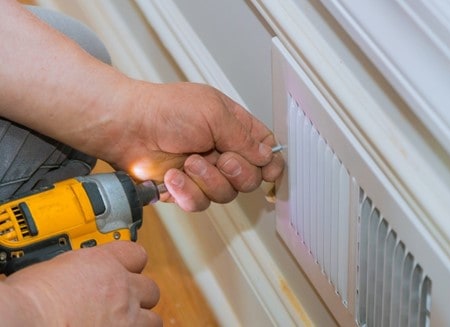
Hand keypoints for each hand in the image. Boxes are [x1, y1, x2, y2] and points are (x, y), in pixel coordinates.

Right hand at [2, 242, 160, 326]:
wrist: (22, 322)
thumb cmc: (26, 300)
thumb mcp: (51, 269)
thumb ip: (74, 271)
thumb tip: (68, 277)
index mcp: (102, 264)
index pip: (136, 254)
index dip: (130, 265)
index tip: (125, 271)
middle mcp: (120, 288)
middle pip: (150, 288)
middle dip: (138, 297)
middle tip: (121, 305)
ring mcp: (125, 316)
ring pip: (152, 319)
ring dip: (139, 322)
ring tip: (122, 325)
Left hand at [98, 82, 283, 211]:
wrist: (127, 127)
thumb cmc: (165, 110)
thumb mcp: (214, 113)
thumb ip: (245, 137)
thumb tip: (267, 155)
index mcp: (235, 127)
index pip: (266, 150)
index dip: (271, 163)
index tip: (269, 170)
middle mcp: (223, 151)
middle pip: (252, 178)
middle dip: (238, 172)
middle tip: (220, 158)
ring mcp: (205, 172)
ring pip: (227, 194)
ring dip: (208, 180)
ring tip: (189, 162)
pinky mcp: (186, 190)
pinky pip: (200, 203)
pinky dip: (188, 192)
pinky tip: (174, 177)